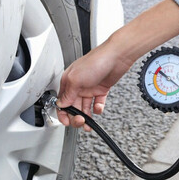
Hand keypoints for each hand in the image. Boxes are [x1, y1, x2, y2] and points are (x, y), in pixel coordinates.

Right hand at [57, 0, 178, 129]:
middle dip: (76, 116)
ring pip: (85, 107)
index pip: (62, 101)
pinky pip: (97, 102)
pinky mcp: (101, 89)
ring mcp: (90, 87)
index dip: (63, 113)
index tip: (67, 122)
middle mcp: (78, 85)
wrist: (117, 56)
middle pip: (73, 106)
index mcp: (69, 81)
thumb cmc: (96, 60)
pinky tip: (98, 108)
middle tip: (80, 121)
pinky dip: (98, 108)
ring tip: (89, 123)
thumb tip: (61, 105)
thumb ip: (68, 94)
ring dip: (86, 116)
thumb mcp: (76, 78)